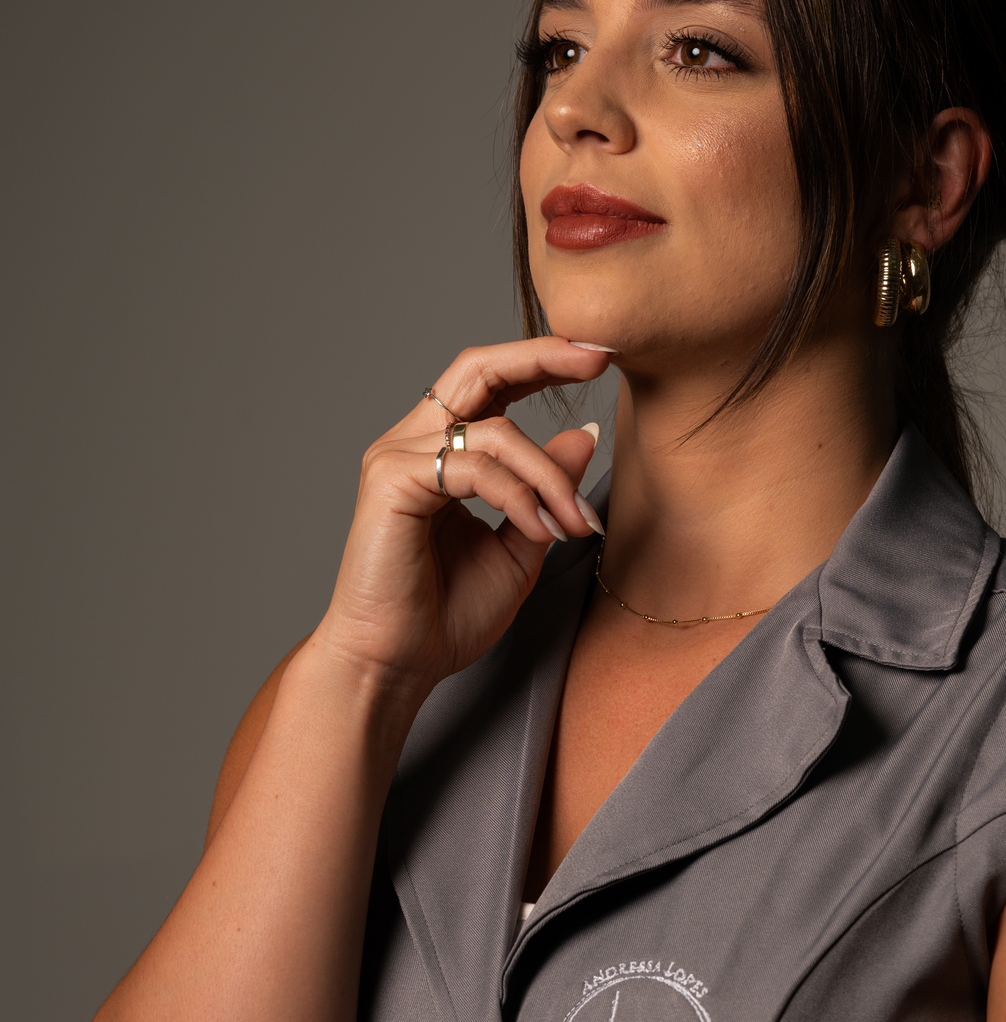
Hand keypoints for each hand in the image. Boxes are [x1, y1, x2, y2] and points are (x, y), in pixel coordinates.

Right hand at [311, 337, 610, 704]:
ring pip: (494, 431)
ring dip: (549, 476)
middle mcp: (413, 444)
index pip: (490, 383)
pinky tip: (540, 531)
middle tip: (597, 358)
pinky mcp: (392, 483)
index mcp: (441, 452)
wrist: (397, 664)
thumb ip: (547, 491)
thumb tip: (585, 435)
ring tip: (575, 523)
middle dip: (542, 357)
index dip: (540, 362)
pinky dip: (518, 496)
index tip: (596, 358)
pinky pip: (474, 468)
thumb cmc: (446, 614)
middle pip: (477, 368)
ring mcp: (397, 459)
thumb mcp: (521, 545)